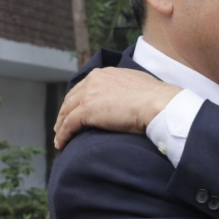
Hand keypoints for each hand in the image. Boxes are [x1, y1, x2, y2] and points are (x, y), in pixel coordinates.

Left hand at [53, 67, 181, 149]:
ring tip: (60, 139)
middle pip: (71, 99)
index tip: (75, 111)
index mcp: (105, 74)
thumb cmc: (156, 98)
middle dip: (65, 113)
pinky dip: (63, 136)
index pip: (84, 87)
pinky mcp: (86, 111)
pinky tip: (62, 145)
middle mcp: (93, 81)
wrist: (158, 104)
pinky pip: (68, 125)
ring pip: (66, 112)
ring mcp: (88, 95)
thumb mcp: (138, 84)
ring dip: (61, 126)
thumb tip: (131, 96)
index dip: (77, 101)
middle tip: (62, 126)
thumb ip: (127, 87)